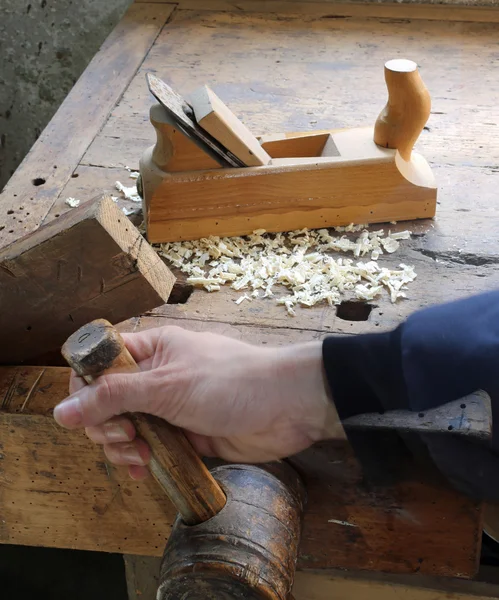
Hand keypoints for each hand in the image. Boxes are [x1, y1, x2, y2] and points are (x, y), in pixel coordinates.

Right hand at [54, 326, 343, 478]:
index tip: (85, 412)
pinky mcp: (185, 433)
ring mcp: (170, 406)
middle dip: (105, 425)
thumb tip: (62, 410)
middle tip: (123, 439)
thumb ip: (114, 397)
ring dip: (121, 447)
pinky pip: (151, 447)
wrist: (288, 406)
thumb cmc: (231, 382)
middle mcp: (157, 377)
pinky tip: (143, 470)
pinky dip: (141, 460)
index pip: (101, 362)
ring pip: (127, 428)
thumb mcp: (167, 386)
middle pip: (108, 401)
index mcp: (152, 350)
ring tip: (138, 457)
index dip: (85, 386)